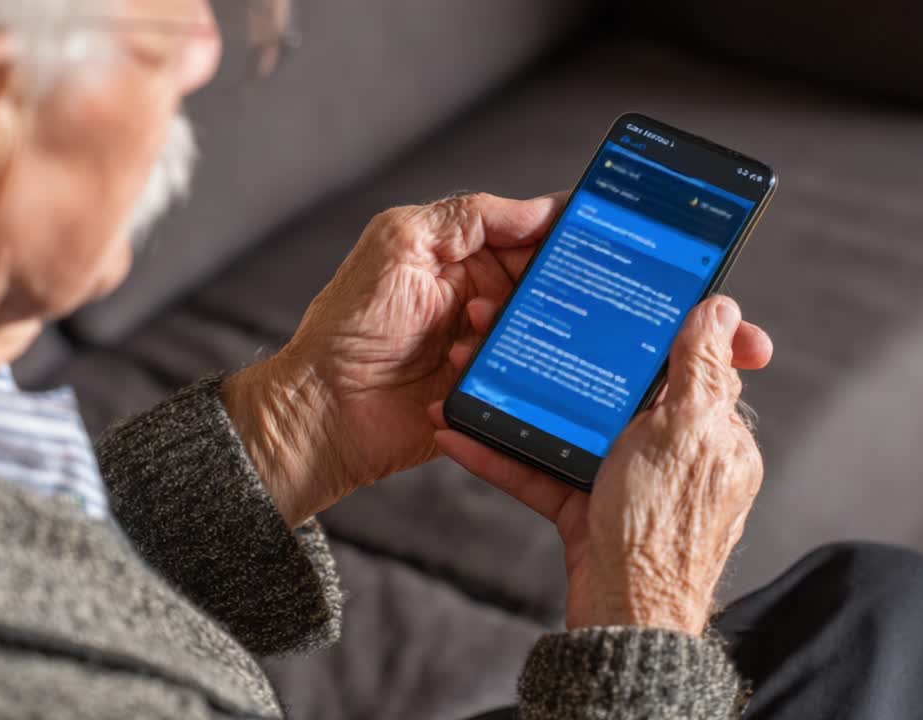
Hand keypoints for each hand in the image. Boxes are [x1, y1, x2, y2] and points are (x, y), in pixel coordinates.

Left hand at [224, 192, 565, 526]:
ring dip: (514, 331)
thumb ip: (470, 217)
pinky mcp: (491, 392)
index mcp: (464, 255)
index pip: (533, 233)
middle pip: (548, 286)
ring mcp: (488, 347)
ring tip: (465, 331)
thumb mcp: (401, 243)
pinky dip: (505, 373)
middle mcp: (483, 298)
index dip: (566, 230)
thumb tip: (541, 207)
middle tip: (541, 288)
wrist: (325, 409)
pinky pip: (527, 381)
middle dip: (550, 287)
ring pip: (543, 334)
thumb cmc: (349, 324)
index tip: (597, 229)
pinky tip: (459, 368)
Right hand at [430, 296, 771, 634]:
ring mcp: (626, 482)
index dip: (651, 327)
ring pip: (566, 427)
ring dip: (516, 402)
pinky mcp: (586, 510)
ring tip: (474, 373)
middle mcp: (670, 453)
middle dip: (562, 360)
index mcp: (710, 430)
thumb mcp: (684, 431)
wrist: (624, 621)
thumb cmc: (663, 531)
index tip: (613, 298)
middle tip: (516, 328)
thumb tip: (723, 310)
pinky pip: (539, 472)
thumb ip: (699, 370)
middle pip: (612, 389)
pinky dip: (501, 455)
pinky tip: (460, 435)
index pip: (686, 362)